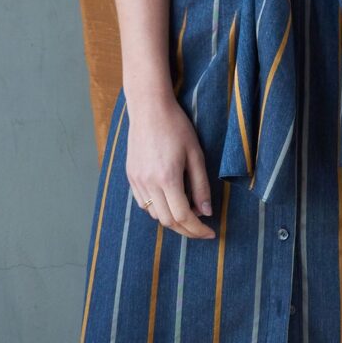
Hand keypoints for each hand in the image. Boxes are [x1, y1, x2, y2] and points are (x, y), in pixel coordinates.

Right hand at [124, 88, 215, 238]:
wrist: (149, 109)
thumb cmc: (176, 127)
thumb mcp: (196, 155)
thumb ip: (201, 186)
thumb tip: (206, 212)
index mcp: (167, 178)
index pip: (183, 216)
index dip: (198, 229)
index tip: (211, 233)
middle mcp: (149, 183)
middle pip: (167, 221)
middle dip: (186, 229)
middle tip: (202, 229)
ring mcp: (137, 181)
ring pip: (154, 215)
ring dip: (171, 219)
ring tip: (188, 212)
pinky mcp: (131, 176)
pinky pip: (143, 203)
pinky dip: (158, 208)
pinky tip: (170, 200)